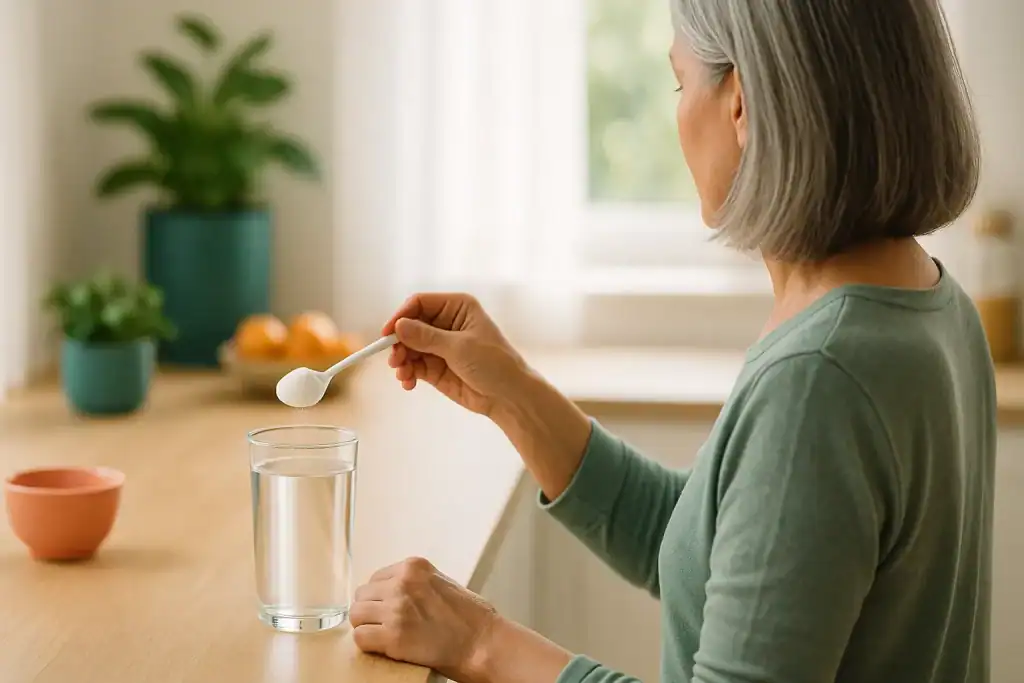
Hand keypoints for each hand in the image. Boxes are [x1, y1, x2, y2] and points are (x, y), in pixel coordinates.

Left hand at [350, 557, 497, 681]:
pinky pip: (361, 637)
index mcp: (413, 567)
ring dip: (367, 627)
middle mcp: (402, 583)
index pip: (375, 578)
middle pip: (362, 595)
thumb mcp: (440, 582)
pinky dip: (368, 645)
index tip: (387, 609)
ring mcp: (396, 609)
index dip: (379, 597)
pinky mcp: (393, 636)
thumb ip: (414, 583)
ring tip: (383, 636)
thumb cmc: (468, 617)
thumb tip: (388, 593)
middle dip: (370, 611)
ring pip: (356, 615)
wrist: (481, 642)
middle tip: (384, 625)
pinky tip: (384, 647)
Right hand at [381, 293, 528, 416]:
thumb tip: (399, 327)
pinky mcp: (436, 367)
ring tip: (403, 374)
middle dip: (399, 342)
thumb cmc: (494, 364)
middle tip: (395, 360)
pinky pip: (413, 365)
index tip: (387, 333)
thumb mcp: (460, 347)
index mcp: (457, 307)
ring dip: (401, 360)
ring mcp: (439, 346)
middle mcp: (446, 323)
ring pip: (408, 347)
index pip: (420, 303)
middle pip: (410, 326)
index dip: (401, 316)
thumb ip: (427, 337)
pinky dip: (407, 373)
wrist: (509, 397)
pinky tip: (408, 383)